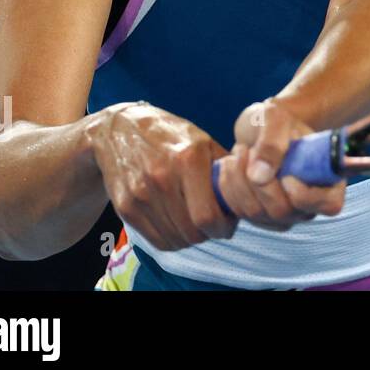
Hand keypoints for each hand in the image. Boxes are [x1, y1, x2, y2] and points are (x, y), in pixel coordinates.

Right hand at [90, 101, 235, 249]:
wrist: (119, 129)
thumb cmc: (170, 135)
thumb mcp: (202, 140)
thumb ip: (226, 166)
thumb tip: (250, 192)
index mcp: (188, 158)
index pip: (208, 215)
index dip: (224, 226)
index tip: (229, 222)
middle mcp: (162, 177)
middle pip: (192, 232)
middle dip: (210, 234)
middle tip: (215, 224)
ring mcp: (141, 194)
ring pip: (175, 239)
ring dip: (192, 238)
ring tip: (197, 223)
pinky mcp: (125, 207)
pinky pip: (156, 240)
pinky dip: (173, 239)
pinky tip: (179, 225)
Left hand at [211, 99, 345, 231]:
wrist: (262, 129)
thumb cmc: (278, 121)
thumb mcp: (277, 118)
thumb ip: (272, 141)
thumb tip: (260, 176)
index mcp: (329, 178)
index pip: (329, 204)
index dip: (304, 194)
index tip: (286, 173)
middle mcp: (311, 203)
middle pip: (283, 211)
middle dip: (259, 181)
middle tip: (249, 150)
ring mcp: (286, 214)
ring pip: (257, 213)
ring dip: (240, 180)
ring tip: (240, 150)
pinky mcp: (261, 217)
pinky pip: (240, 213)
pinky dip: (229, 187)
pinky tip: (232, 165)